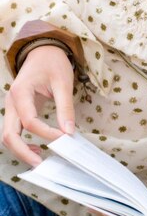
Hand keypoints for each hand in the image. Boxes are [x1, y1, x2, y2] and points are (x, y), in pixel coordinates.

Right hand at [2, 45, 75, 165]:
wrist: (43, 51)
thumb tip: (69, 132)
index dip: (47, 133)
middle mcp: (11, 102)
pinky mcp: (17, 112)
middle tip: (41, 164)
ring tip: (40, 160)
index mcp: (21, 92)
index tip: (65, 138)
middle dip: (23, 151)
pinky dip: (22, 143)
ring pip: (8, 136)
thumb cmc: (53, 63)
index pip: (30, 121)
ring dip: (21, 150)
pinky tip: (38, 148)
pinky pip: (14, 132)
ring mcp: (11, 108)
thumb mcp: (63, 82)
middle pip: (9, 134)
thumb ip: (65, 107)